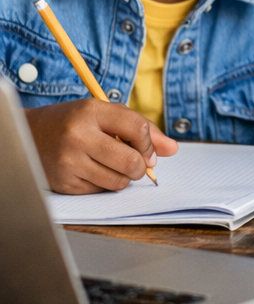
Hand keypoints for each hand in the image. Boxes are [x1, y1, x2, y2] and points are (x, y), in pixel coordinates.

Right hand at [25, 99, 178, 193]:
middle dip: (140, 165)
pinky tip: (92, 170)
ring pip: (119, 182)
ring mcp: (69, 162)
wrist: (30, 135)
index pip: (138, 129)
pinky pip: (100, 192)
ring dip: (123, 177)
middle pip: (131, 162)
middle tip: (133, 161)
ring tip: (110, 164)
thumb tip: (173, 149)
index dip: (150, 144)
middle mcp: (78, 137)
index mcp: (92, 112)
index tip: (148, 150)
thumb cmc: (76, 122)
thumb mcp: (106, 114)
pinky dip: (104, 184)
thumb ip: (142, 128)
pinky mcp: (64, 184)